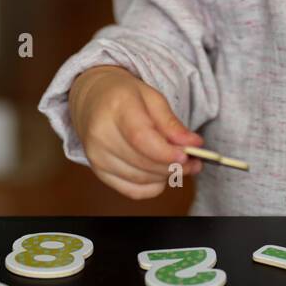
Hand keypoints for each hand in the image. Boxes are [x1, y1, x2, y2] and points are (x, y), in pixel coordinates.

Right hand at [68, 66, 203, 199]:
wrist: (91, 99)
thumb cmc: (123, 95)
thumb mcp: (151, 97)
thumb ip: (172, 123)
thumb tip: (193, 144)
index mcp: (116, 107)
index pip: (141, 138)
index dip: (166, 152)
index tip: (187, 156)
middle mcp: (101, 134)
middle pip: (143, 162)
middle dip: (174, 166)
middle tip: (194, 161)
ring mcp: (97, 156)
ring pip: (140, 179)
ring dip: (166, 176)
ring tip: (181, 165)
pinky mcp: (99, 171)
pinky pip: (132, 190)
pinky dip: (153, 186)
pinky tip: (161, 173)